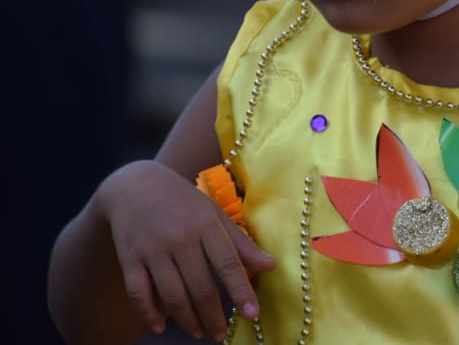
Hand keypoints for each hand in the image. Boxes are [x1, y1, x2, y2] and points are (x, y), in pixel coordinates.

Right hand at [96, 160, 275, 339]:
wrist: (135, 185)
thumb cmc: (184, 202)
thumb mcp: (215, 215)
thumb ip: (241, 243)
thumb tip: (271, 266)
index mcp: (206, 226)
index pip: (228, 264)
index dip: (241, 291)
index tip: (252, 314)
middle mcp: (181, 239)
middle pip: (200, 287)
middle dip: (213, 316)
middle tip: (220, 335)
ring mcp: (153, 250)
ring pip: (172, 295)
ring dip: (187, 320)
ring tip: (199, 333)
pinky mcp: (130, 259)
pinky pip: (139, 293)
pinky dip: (149, 314)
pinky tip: (161, 327)